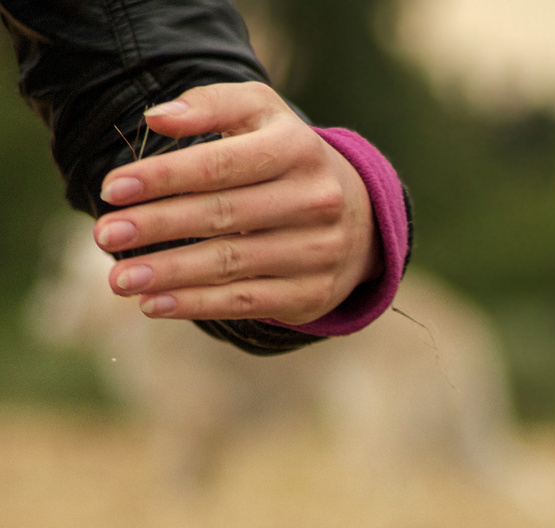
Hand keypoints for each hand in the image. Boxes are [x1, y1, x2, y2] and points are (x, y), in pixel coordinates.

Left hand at [93, 82, 382, 324]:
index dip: (163, 177)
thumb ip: (210, 106)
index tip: (111, 189)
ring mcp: (318, 252)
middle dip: (157, 226)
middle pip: (223, 215)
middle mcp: (315, 201)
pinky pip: (248, 301)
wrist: (361, 220)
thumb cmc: (288, 161)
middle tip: (105, 234)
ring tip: (120, 279)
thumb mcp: (262, 116)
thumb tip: (157, 118)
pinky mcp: (313, 294)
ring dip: (169, 273)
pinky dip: (197, 305)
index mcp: (298, 149)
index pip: (220, 164)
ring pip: (232, 264)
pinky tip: (155, 304)